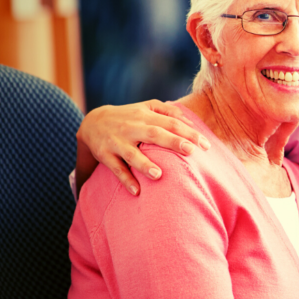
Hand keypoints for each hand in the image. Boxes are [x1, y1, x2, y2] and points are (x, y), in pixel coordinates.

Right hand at [75, 99, 209, 194]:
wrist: (92, 122)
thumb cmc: (129, 116)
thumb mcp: (147, 107)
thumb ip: (169, 111)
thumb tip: (191, 123)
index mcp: (145, 116)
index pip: (171, 123)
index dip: (188, 133)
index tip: (205, 145)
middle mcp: (132, 128)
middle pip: (154, 134)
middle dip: (172, 142)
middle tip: (190, 151)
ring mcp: (117, 142)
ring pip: (131, 154)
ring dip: (144, 165)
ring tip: (159, 175)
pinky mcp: (105, 155)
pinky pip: (116, 169)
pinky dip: (126, 180)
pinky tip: (137, 192)